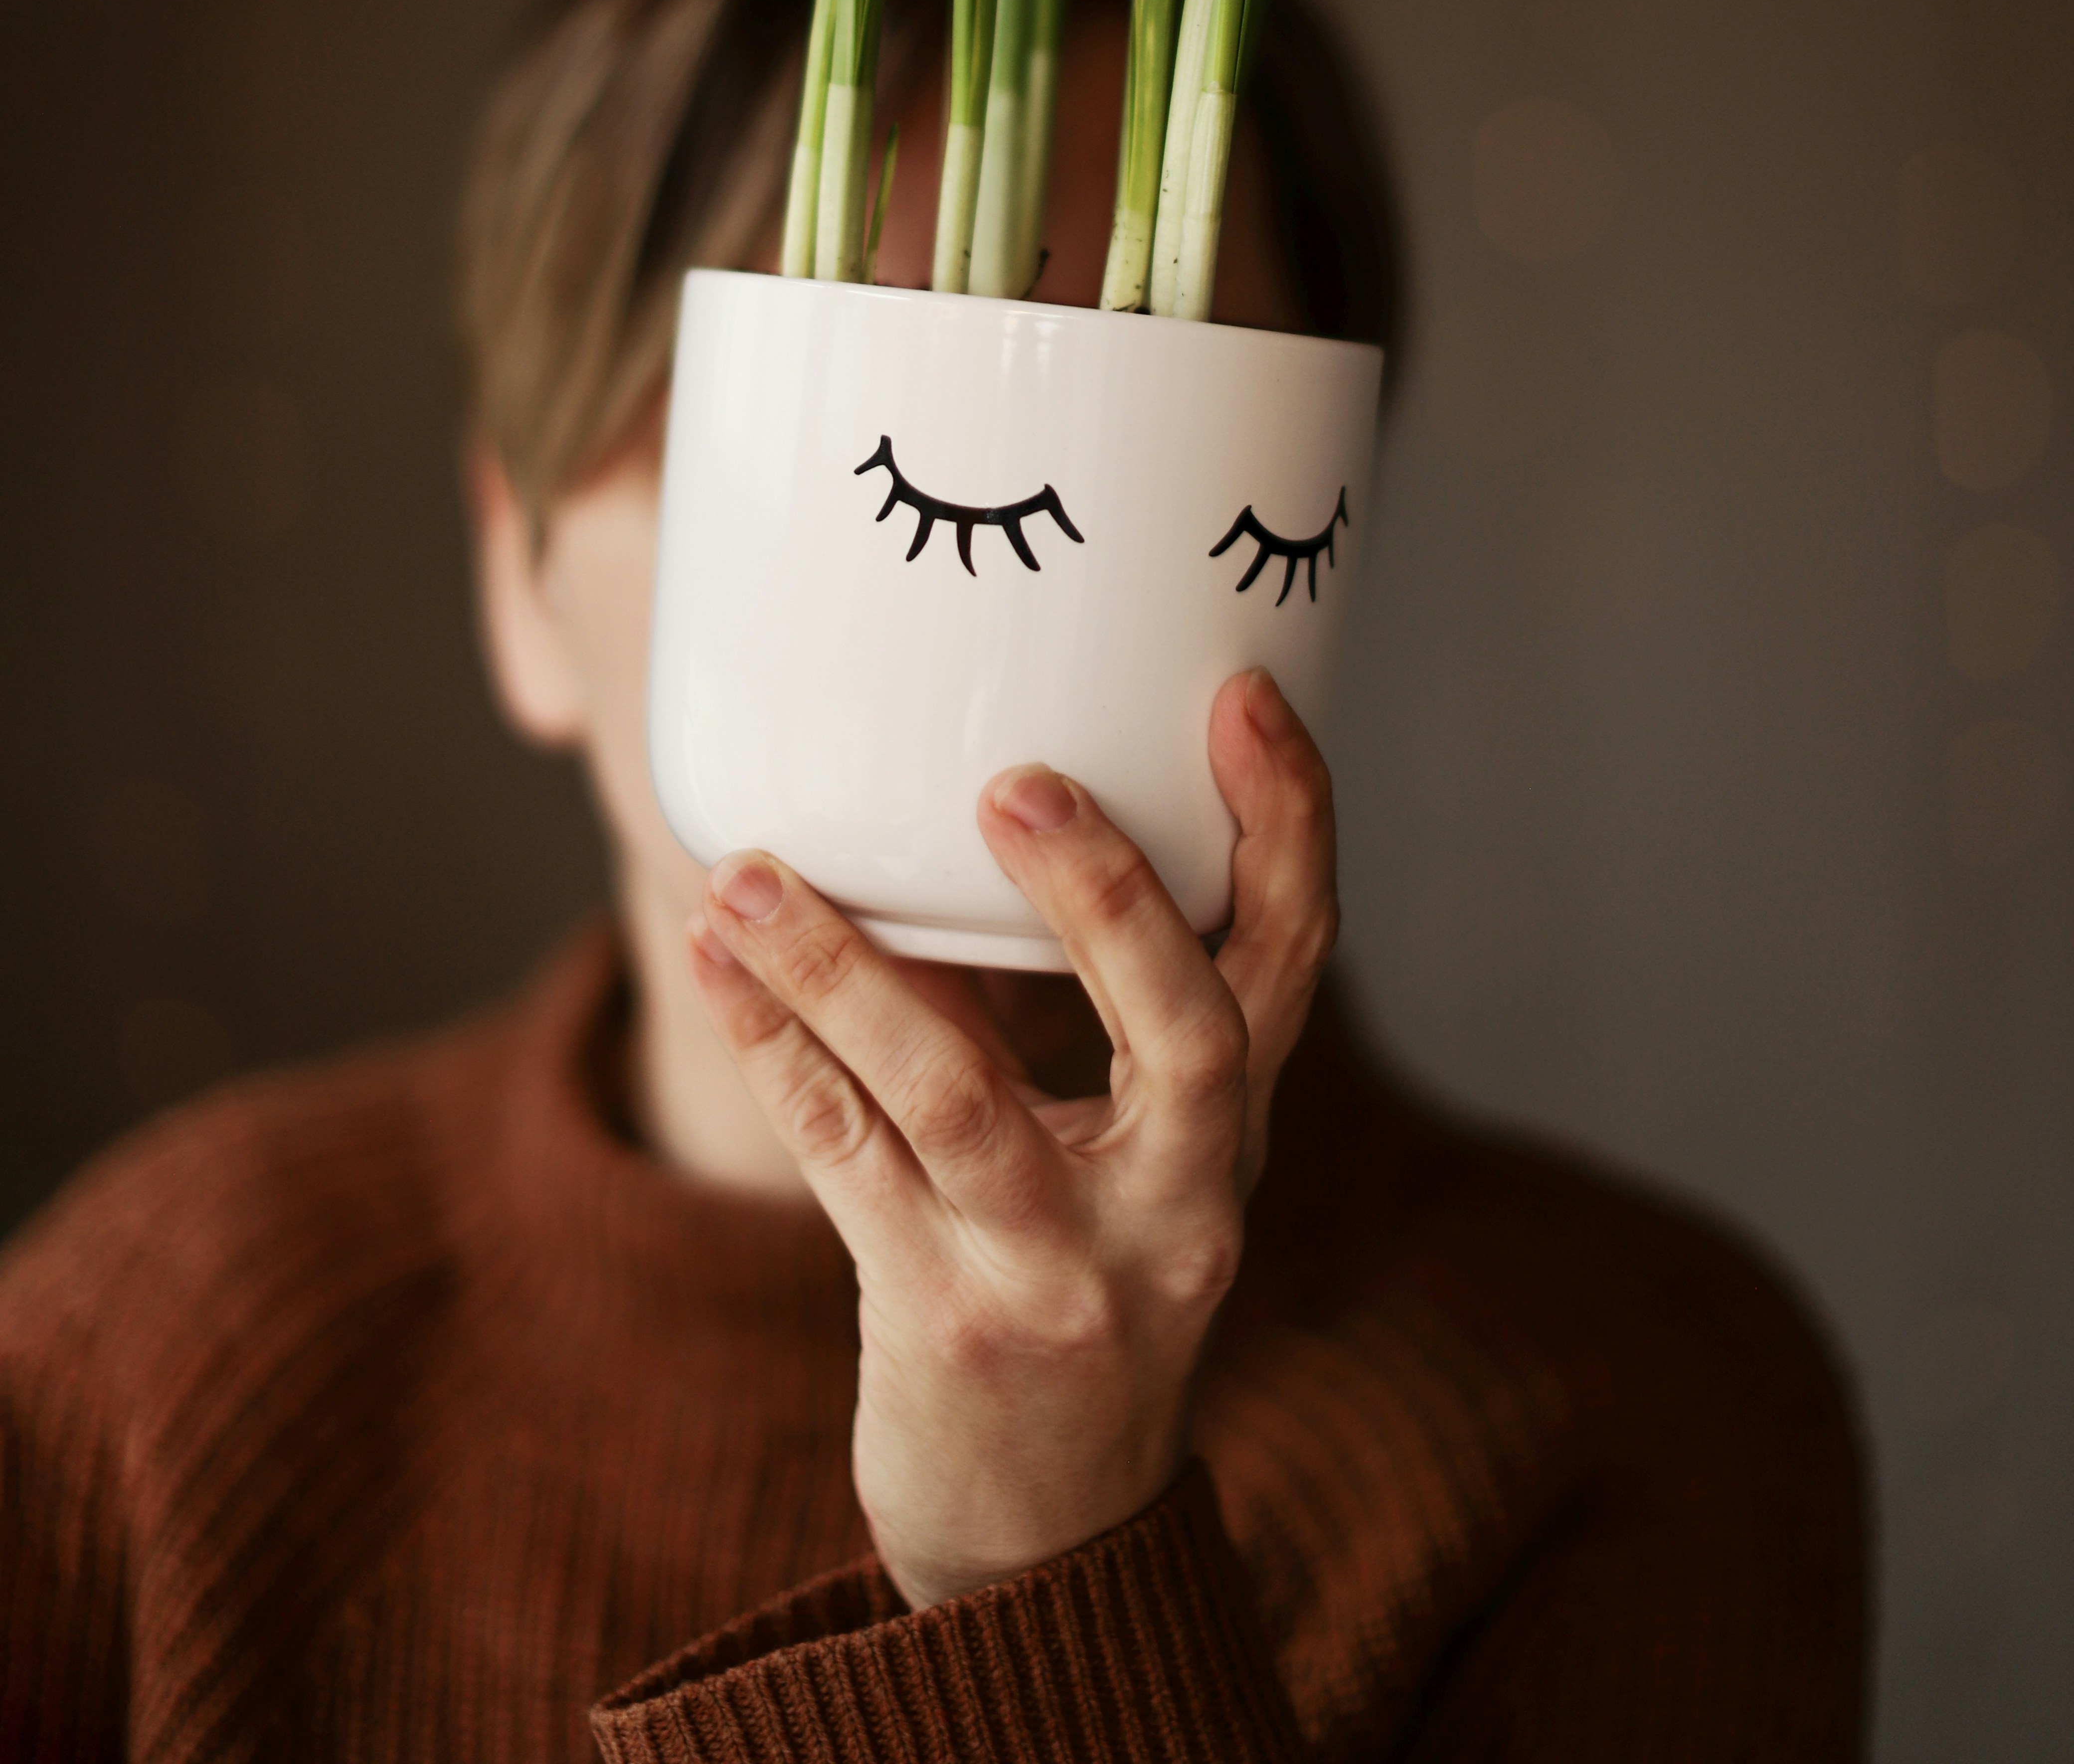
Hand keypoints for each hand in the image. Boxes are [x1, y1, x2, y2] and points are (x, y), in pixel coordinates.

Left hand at [684, 665, 1337, 1609]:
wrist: (1046, 1531)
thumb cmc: (1087, 1278)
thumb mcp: (1135, 1148)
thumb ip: (1090, 1000)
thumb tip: (976, 798)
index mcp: (1230, 1126)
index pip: (1292, 954)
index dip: (1288, 822)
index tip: (1243, 694)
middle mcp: (1178, 1197)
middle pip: (1185, 1029)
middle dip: (1109, 896)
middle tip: (1015, 783)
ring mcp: (1062, 1267)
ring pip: (957, 1092)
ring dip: (843, 965)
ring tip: (749, 870)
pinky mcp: (944, 1318)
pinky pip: (842, 1155)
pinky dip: (772, 1045)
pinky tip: (716, 961)